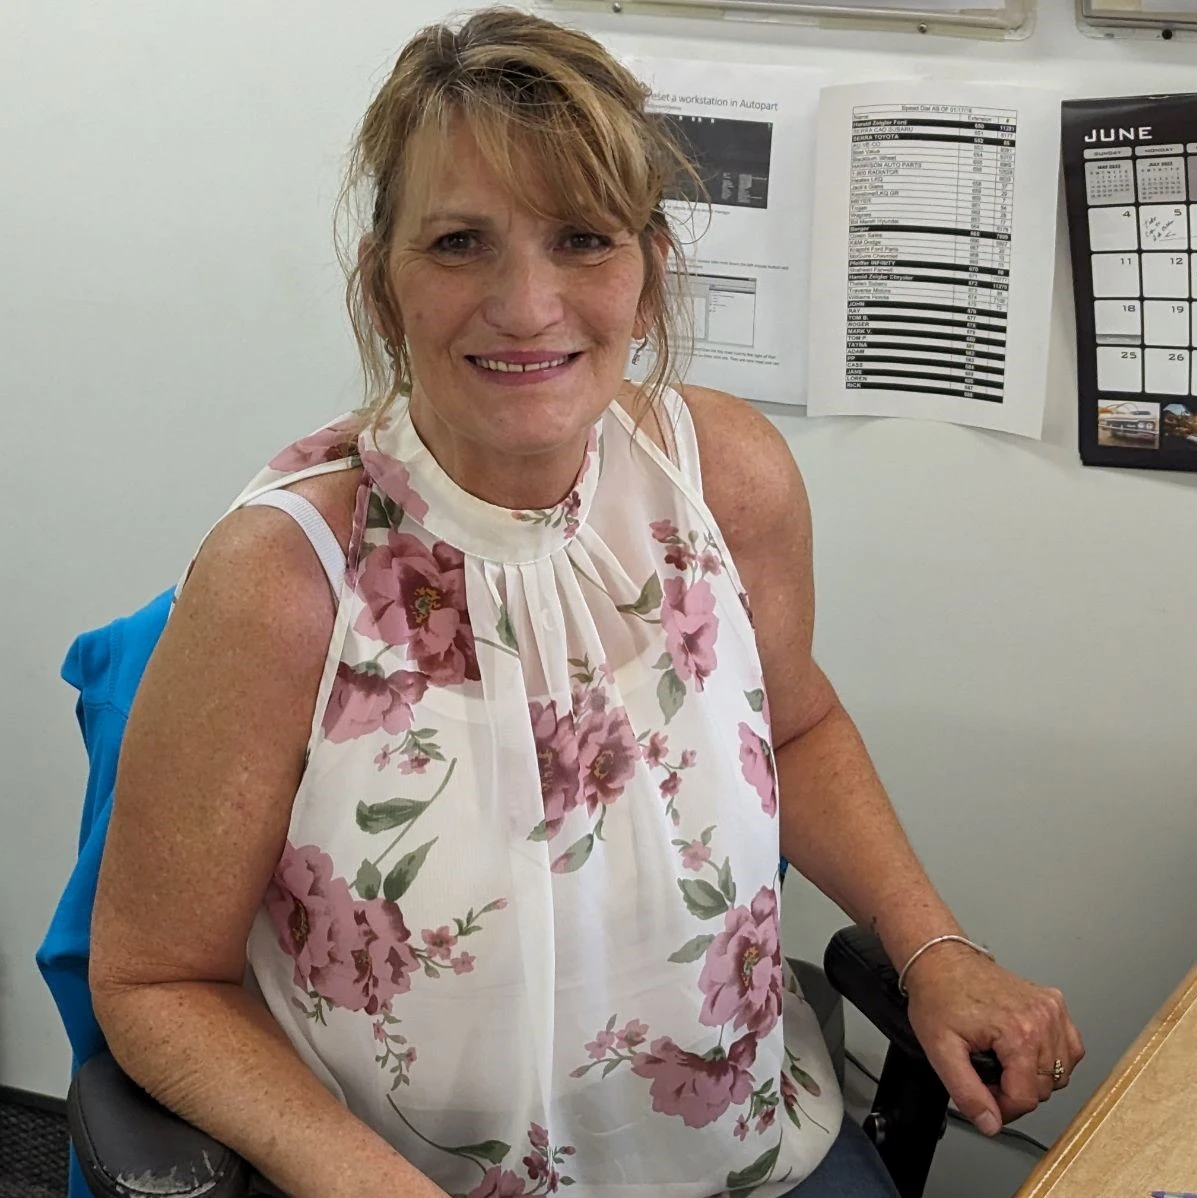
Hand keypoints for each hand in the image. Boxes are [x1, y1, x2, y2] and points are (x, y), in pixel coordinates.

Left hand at [903, 943, 1084, 1135]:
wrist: (940, 960)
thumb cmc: (938, 996)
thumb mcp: (940, 1050)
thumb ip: (966, 1093)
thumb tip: (990, 1124)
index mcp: (1019, 1031)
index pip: (1026, 1099)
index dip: (1000, 1107)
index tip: (982, 1096)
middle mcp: (1043, 1018)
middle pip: (1044, 1088)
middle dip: (1013, 1090)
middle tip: (984, 1072)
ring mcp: (1052, 1009)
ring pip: (1060, 1073)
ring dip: (1032, 1076)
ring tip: (1000, 1058)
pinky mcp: (1055, 1003)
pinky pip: (1069, 1049)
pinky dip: (1051, 1058)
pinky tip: (1023, 1050)